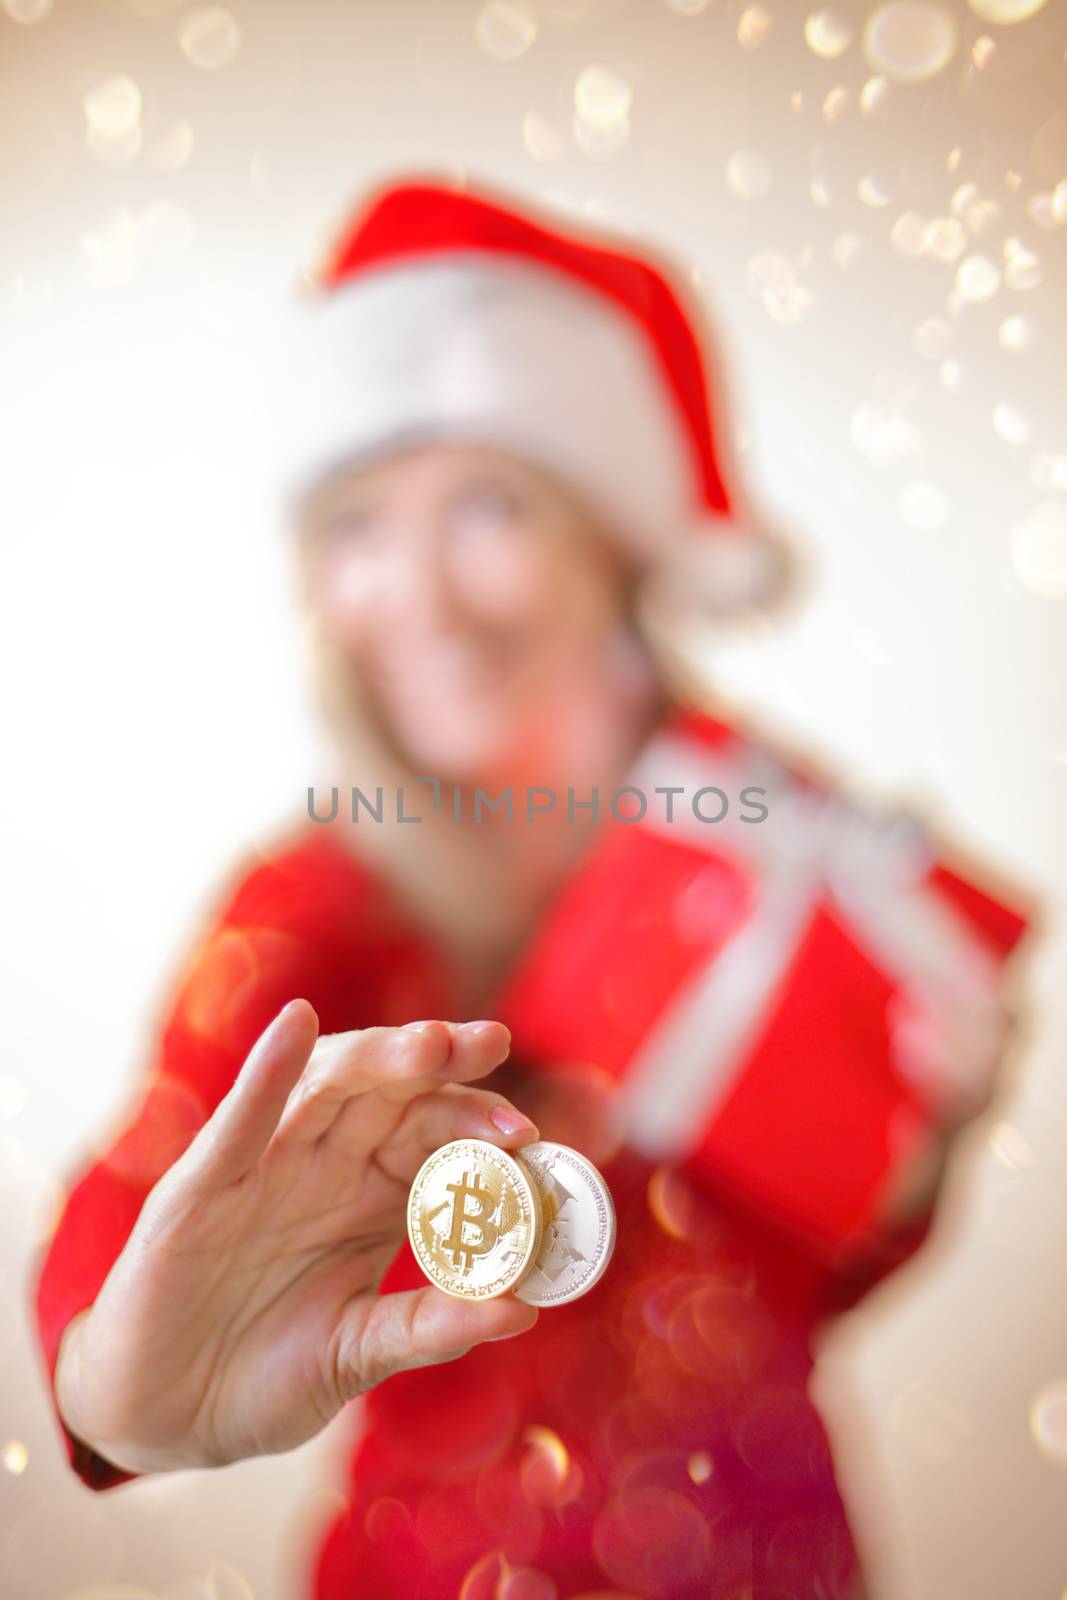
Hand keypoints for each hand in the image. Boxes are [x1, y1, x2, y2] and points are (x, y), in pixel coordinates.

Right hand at [55, 1003, 540, 1474]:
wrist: (165, 1419)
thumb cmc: (266, 1377)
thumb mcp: (357, 1353)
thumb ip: (429, 1327)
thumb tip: (523, 1310)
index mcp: (372, 1195)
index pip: (435, 1133)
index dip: (478, 1120)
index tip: (527, 1133)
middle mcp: (325, 1165)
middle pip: (393, 1092)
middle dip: (442, 1063)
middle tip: (491, 1044)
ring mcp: (264, 1167)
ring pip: (329, 1087)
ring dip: (379, 1056)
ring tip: (430, 1042)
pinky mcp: (201, 1186)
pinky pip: (240, 1121)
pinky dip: (268, 1071)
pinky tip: (297, 1024)